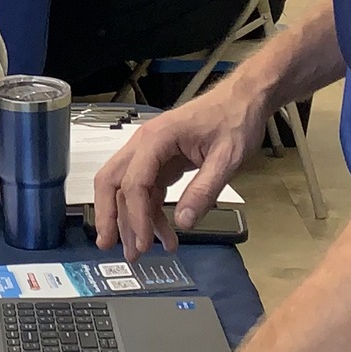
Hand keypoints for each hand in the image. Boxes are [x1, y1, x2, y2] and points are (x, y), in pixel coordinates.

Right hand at [93, 80, 268, 257]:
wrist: (243, 101)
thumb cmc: (234, 120)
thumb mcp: (227, 158)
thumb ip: (204, 190)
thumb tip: (183, 221)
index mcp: (156, 139)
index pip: (134, 182)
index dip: (136, 216)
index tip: (143, 243)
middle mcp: (145, 144)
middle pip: (111, 181)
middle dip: (107, 215)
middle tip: (108, 245)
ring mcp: (150, 153)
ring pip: (125, 188)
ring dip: (128, 220)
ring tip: (138, 251)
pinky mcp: (160, 162)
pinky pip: (146, 190)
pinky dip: (149, 213)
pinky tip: (162, 234)